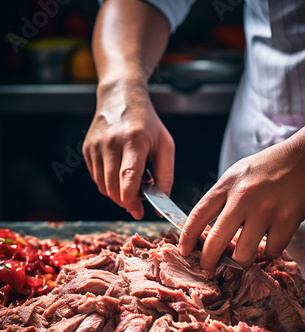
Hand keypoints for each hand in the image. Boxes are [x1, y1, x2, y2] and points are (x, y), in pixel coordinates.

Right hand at [83, 81, 174, 218]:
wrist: (120, 97)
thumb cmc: (147, 123)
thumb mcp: (165, 145)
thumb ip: (166, 175)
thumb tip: (161, 201)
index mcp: (134, 140)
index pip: (128, 178)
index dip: (132, 200)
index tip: (138, 211)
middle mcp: (111, 142)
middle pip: (113, 187)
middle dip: (125, 202)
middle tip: (137, 202)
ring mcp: (96, 146)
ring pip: (103, 186)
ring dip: (116, 195)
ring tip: (130, 185)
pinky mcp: (87, 149)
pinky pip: (96, 178)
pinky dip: (108, 185)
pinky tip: (119, 176)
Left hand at [179, 141, 304, 270]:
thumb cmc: (269, 167)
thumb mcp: (237, 174)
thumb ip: (222, 198)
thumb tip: (206, 230)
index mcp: (227, 185)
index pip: (198, 215)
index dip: (187, 237)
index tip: (184, 251)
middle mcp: (243, 197)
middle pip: (215, 241)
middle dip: (208, 261)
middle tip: (208, 269)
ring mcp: (266, 210)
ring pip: (243, 254)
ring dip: (242, 261)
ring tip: (244, 255)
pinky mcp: (287, 220)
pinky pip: (271, 251)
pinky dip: (269, 253)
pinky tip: (269, 243)